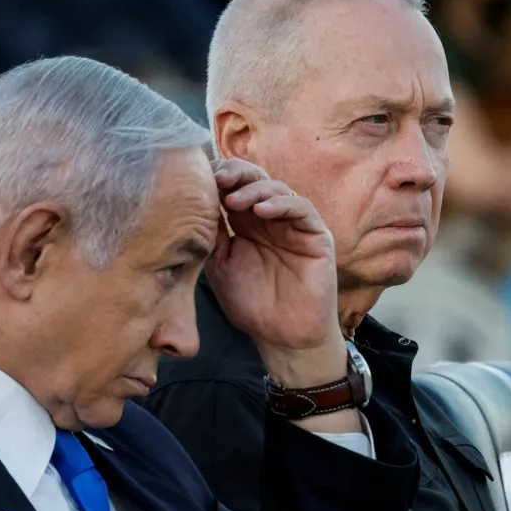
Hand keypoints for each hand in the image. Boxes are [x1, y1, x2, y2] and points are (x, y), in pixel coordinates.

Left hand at [205, 159, 346, 388]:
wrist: (282, 337)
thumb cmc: (251, 304)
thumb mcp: (220, 265)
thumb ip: (212, 235)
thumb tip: (194, 203)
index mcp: (245, 224)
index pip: (233, 188)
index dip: (218, 177)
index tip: (198, 178)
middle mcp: (270, 219)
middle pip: (255, 180)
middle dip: (235, 173)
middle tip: (217, 178)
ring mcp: (293, 225)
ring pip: (277, 189)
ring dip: (254, 189)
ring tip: (234, 201)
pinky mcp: (316, 235)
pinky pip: (301, 208)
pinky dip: (281, 204)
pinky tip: (262, 211)